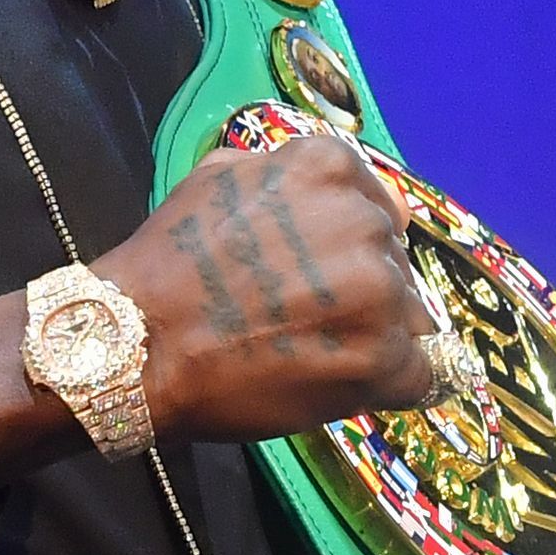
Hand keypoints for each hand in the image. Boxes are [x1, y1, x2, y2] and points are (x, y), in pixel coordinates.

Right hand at [0, 139, 438, 479]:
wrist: (136, 346)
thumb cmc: (167, 263)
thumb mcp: (218, 178)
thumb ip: (283, 173)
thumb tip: (339, 187)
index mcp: (331, 168)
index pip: (377, 205)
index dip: (346, 244)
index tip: (311, 271)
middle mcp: (366, 221)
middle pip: (394, 260)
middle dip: (361, 288)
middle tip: (302, 317)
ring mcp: (380, 292)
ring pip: (409, 316)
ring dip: (373, 336)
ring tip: (312, 353)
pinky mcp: (384, 359)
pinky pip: (419, 375)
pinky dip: (386, 385)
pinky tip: (338, 385)